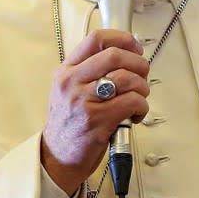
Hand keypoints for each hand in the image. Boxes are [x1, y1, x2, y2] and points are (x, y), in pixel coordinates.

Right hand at [41, 30, 149, 195]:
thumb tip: (130, 56)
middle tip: (143, 75)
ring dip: (142, 87)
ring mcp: (83, 101)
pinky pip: (131, 102)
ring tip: (139, 98)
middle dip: (138, 63)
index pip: (97, 39)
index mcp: (67, 70)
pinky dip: (142, 106)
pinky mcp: (96, 121)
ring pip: (126, 78)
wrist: (55, 158)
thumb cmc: (70, 123)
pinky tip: (136, 114)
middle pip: (115, 55)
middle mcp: (72, 82)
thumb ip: (93, 71)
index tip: (135, 49)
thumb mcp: (71, 89)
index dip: (123, 39)